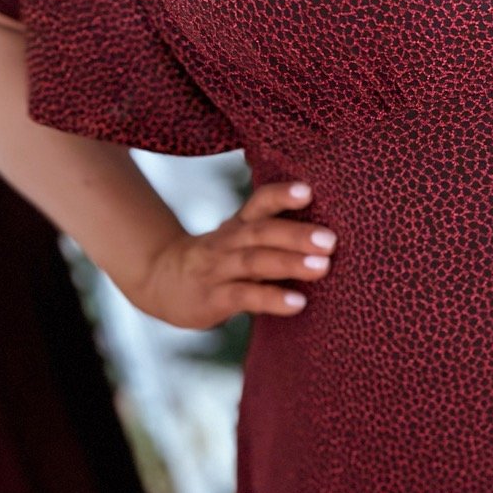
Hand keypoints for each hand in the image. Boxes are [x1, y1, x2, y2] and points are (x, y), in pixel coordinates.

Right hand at [128, 180, 335, 327]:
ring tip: (322, 267)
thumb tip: (330, 234)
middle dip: (297, 234)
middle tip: (331, 240)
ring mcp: (218, 269)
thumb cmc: (218, 260)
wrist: (160, 281)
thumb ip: (273, 236)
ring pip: (254, 262)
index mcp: (240, 225)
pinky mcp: (212, 298)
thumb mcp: (240, 240)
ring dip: (290, 263)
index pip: (260, 202)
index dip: (282, 194)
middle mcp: (229, 242)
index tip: (309, 190)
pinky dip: (272, 299)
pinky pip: (244, 297)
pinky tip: (298, 303)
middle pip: (262, 232)